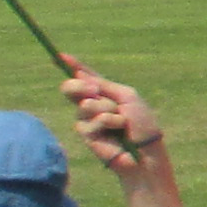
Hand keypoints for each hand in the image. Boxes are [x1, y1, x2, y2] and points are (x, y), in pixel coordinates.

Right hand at [62, 55, 160, 174]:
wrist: (145, 150)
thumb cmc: (142, 123)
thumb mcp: (126, 97)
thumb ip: (104, 85)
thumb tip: (79, 74)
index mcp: (105, 92)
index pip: (85, 76)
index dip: (73, 66)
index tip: (61, 57)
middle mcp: (93, 104)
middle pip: (71, 88)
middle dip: (79, 86)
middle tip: (94, 90)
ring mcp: (87, 119)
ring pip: (84, 104)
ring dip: (107, 109)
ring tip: (121, 121)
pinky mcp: (86, 135)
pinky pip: (90, 121)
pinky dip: (107, 122)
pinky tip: (116, 131)